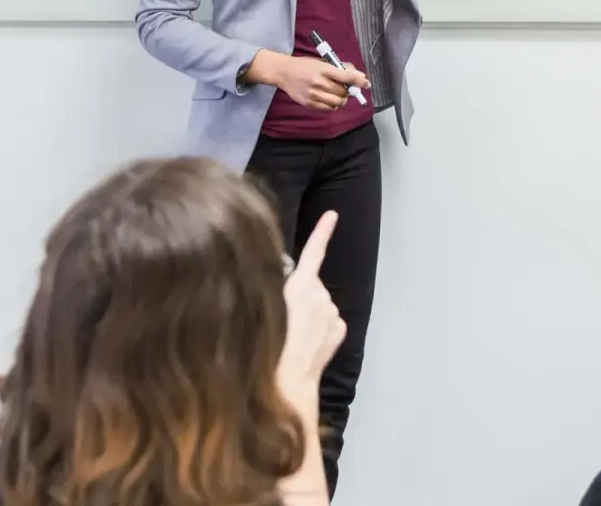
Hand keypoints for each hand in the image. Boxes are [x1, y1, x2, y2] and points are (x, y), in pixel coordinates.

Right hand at [251, 51, 367, 109]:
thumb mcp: (322, 62)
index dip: (358, 81)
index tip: (366, 84)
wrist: (284, 72)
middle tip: (346, 88)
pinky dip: (333, 105)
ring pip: (338, 102)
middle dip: (348, 90)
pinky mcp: (309, 104)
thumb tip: (358, 75)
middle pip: (343, 91)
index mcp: (323, 69)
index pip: (346, 76)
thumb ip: (339, 68)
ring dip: (342, 99)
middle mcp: (319, 82)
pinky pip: (328, 109)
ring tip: (338, 94)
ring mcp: (314, 94)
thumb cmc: (305, 65)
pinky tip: (329, 99)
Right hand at [278, 211, 347, 403]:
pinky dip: (318, 325)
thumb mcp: (260, 309)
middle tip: (279, 313)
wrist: (288, 386)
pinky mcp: (339, 331)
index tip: (332, 214)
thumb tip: (280, 276)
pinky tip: (305, 341)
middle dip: (298, 290)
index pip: (313, 251)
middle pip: (309, 282)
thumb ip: (272, 286)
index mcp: (302, 286)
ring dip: (307, 310)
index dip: (322, 230)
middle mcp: (322, 296)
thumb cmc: (268, 348)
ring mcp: (333, 315)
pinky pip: (326, 320)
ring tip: (290, 333)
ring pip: (318, 302)